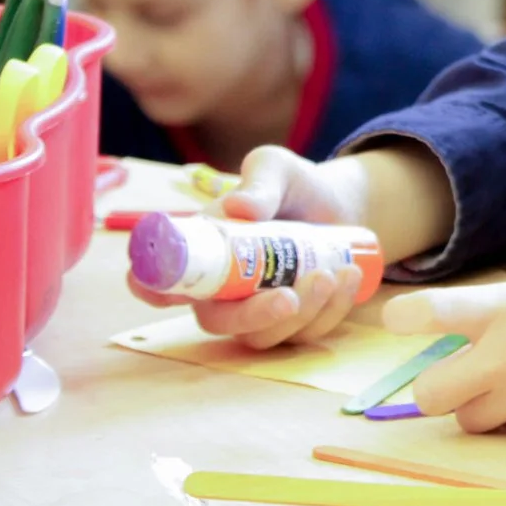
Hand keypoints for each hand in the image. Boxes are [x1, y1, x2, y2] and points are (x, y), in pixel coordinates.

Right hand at [125, 147, 371, 346]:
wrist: (341, 203)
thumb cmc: (295, 185)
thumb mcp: (276, 169)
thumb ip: (259, 183)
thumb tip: (240, 208)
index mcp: (204, 251)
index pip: (163, 280)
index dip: (156, 291)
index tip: (169, 296)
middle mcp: (223, 288)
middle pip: (219, 322)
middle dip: (253, 317)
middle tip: (289, 297)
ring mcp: (258, 309)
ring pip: (264, 335)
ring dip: (302, 313)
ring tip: (333, 273)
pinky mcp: (294, 322)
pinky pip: (305, 333)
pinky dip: (331, 311)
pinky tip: (349, 278)